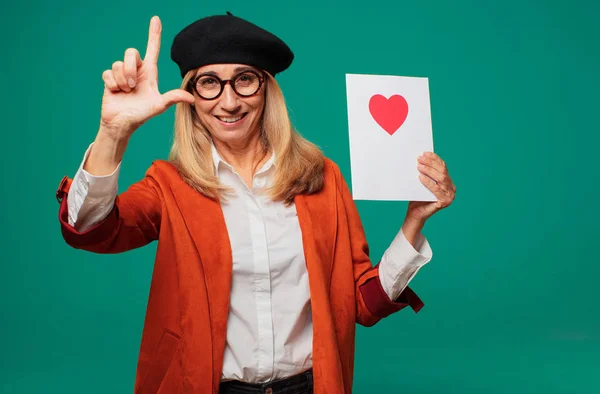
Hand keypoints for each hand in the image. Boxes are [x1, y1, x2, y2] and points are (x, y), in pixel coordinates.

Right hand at [100, 16, 194, 135]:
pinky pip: (108, 73)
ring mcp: (122, 74)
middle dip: (130, 68)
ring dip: (122, 80)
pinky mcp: (110, 78)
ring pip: (118, 63)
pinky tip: (117, 92)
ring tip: (127, 91)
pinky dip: (113, 84)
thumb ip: (173, 98)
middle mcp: (137, 70)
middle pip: (131, 52)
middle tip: (133, 85)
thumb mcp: (159, 106)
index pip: (152, 48)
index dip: (154, 34)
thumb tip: (192, 99)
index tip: (156, 19)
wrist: (122, 123)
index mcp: (150, 73)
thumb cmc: (141, 114)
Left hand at [406, 152, 455, 222]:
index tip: (425, 153)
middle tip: (420, 158)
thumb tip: (421, 157)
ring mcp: (450, 195)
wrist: (416, 213)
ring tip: (419, 166)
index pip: (443, 166)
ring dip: (429, 170)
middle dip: (431, 163)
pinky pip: (436, 189)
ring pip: (441, 178)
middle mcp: (451, 188)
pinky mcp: (445, 201)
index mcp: (448, 181)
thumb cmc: (418, 196)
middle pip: (442, 171)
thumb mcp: (422, 182)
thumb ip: (426, 172)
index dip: (434, 158)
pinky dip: (428, 182)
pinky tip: (420, 177)